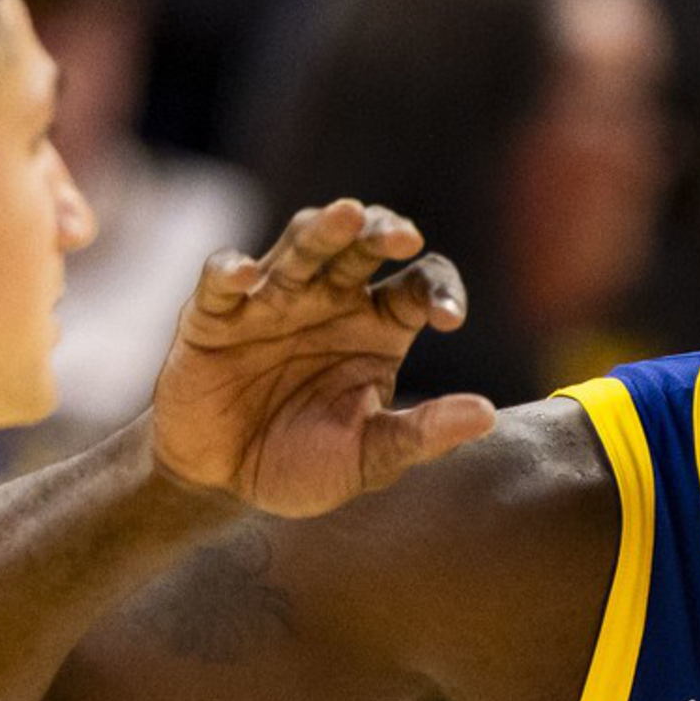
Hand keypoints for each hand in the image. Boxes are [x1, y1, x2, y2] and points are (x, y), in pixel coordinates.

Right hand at [154, 198, 501, 517]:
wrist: (221, 484)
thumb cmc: (301, 464)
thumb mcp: (367, 458)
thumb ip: (421, 435)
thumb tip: (486, 417)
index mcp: (378, 326)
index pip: (420, 284)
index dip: (439, 291)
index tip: (448, 318)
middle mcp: (330, 300)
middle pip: (362, 245)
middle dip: (382, 232)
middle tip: (403, 237)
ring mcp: (271, 300)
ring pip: (301, 245)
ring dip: (323, 229)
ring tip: (347, 216)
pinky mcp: (213, 314)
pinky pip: (221, 279)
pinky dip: (231, 270)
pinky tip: (247, 276)